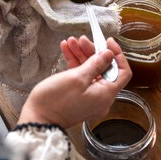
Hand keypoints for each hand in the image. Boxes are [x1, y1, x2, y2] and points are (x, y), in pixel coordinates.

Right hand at [17, 37, 131, 128]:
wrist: (38, 119)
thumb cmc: (56, 101)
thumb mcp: (77, 78)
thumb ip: (95, 64)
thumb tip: (109, 55)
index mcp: (106, 94)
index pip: (122, 72)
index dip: (117, 55)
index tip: (108, 42)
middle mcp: (101, 97)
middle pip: (104, 69)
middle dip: (92, 52)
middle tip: (81, 39)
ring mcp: (89, 97)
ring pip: (90, 71)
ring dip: (81, 55)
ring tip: (70, 42)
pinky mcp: (78, 96)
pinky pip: (81, 77)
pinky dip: (74, 64)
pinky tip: (66, 50)